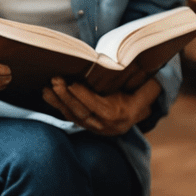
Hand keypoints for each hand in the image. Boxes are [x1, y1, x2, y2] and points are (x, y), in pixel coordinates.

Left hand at [41, 77, 160, 135]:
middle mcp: (105, 126)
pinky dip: (58, 105)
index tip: (73, 84)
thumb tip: (137, 67)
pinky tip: (47, 94)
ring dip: (58, 101)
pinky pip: (70, 116)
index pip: (98, 107)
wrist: (141, 110)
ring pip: (73, 116)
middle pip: (82, 113)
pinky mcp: (86, 124)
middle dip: (66, 97)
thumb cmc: (143, 94)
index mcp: (120, 116)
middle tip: (56, 81)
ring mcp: (94, 127)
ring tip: (47, 88)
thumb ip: (144, 84)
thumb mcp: (148, 89)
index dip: (84, 96)